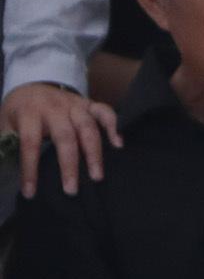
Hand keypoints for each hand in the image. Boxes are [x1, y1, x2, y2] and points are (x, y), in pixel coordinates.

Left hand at [2, 81, 118, 197]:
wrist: (32, 85)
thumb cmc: (18, 111)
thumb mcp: (4, 124)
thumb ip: (5, 143)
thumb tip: (4, 166)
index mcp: (29, 113)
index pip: (30, 143)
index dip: (30, 168)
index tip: (31, 192)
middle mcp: (54, 108)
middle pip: (65, 137)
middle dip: (70, 165)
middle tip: (72, 190)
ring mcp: (75, 105)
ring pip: (88, 128)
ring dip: (94, 153)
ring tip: (97, 176)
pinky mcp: (89, 103)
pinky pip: (105, 112)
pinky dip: (113, 127)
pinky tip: (117, 144)